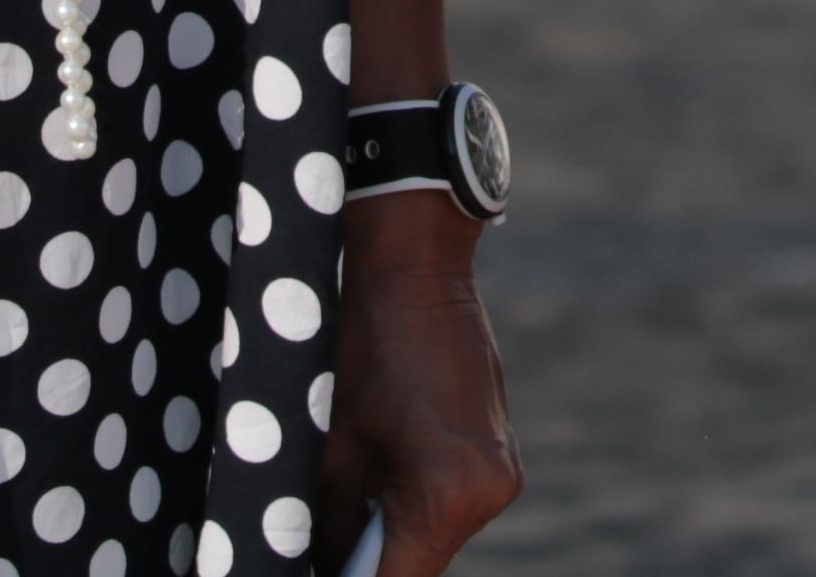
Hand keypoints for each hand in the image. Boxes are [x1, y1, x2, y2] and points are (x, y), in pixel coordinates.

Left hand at [317, 205, 522, 567]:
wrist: (416, 268)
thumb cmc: (362, 348)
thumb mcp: (329, 449)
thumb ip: (327, 527)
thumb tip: (318, 568)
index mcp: (449, 493)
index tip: (311, 574)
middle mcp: (490, 490)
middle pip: (419, 563)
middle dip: (369, 563)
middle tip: (316, 549)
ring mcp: (503, 471)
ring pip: (435, 536)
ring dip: (390, 534)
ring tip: (344, 500)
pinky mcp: (500, 451)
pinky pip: (452, 504)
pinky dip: (413, 505)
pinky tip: (377, 474)